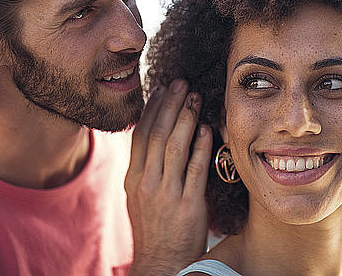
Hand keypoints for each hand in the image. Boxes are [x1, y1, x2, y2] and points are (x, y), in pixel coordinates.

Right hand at [125, 80, 212, 275]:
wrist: (160, 262)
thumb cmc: (155, 228)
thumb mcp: (141, 196)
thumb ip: (148, 168)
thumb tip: (158, 138)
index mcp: (134, 178)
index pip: (141, 134)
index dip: (153, 109)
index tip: (162, 89)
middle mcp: (146, 183)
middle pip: (157, 134)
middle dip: (170, 105)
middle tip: (181, 83)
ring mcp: (166, 194)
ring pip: (174, 147)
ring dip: (185, 119)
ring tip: (195, 98)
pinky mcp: (188, 205)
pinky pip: (195, 170)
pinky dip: (201, 147)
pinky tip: (207, 129)